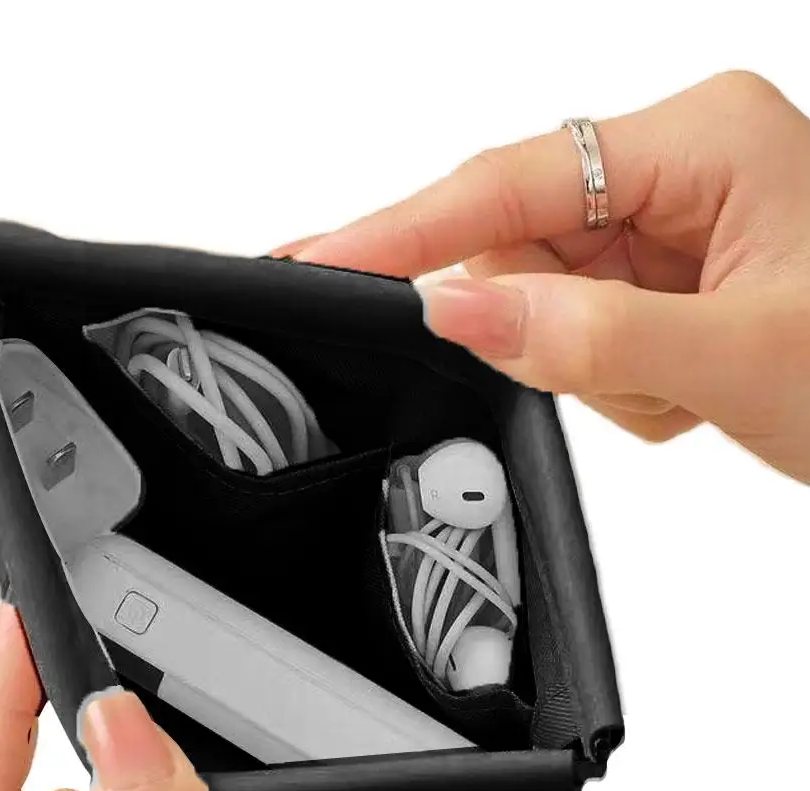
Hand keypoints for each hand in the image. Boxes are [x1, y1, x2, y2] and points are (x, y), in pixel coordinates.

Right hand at [277, 71, 809, 483]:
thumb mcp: (735, 358)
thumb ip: (583, 337)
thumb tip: (454, 309)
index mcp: (698, 141)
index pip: (507, 181)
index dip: (403, 230)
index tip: (317, 260)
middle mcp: (668, 166)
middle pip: (515, 246)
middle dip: (545, 329)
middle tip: (633, 376)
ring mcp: (658, 222)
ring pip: (537, 298)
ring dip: (588, 365)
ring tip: (683, 388)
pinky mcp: (652, 272)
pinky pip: (569, 327)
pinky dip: (607, 378)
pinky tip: (681, 388)